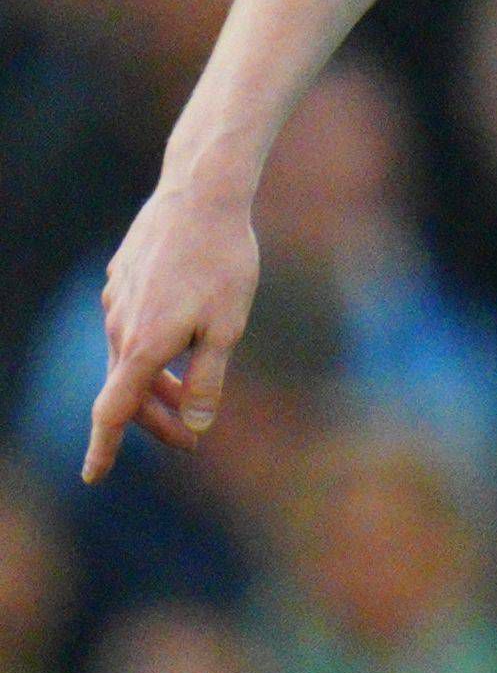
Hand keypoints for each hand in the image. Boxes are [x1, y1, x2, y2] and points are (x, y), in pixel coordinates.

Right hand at [83, 181, 259, 481]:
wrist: (201, 195)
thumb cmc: (223, 261)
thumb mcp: (227, 326)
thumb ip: (209, 379)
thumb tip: (198, 425)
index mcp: (143, 345)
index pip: (113, 410)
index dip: (103, 447)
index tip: (93, 477)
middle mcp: (120, 328)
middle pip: (127, 391)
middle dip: (155, 420)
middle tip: (190, 440)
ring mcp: (117, 304)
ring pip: (131, 359)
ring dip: (159, 386)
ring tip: (191, 399)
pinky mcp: (122, 283)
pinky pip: (132, 329)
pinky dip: (153, 351)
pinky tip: (181, 342)